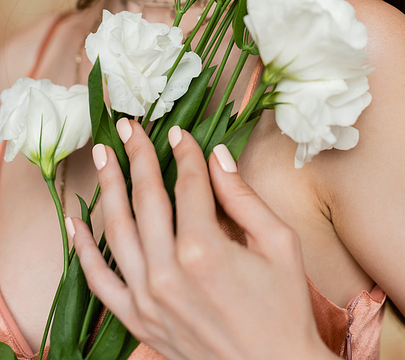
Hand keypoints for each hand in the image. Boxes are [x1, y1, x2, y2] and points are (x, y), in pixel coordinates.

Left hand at [70, 120, 336, 359]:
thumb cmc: (284, 305)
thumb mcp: (278, 242)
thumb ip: (242, 196)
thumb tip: (216, 155)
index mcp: (205, 249)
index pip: (188, 184)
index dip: (185, 152)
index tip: (178, 132)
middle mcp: (168, 271)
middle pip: (147, 198)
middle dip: (138, 156)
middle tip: (128, 127)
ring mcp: (148, 298)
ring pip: (117, 231)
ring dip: (108, 188)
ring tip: (103, 156)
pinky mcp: (139, 321)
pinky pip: (100, 282)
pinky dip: (84, 252)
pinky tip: (75, 224)